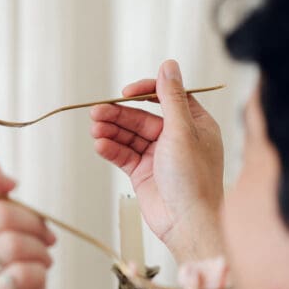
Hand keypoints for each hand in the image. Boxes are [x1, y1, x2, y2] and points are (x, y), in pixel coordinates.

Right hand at [0, 151, 55, 288]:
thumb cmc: (8, 283)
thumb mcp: (3, 235)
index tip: (13, 188)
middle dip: (33, 222)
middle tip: (46, 236)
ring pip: (11, 244)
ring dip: (40, 250)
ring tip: (44, 258)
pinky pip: (19, 274)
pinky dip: (39, 273)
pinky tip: (37, 278)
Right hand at [90, 59, 223, 260]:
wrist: (186, 222)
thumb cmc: (194, 180)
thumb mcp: (182, 131)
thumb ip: (171, 98)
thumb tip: (169, 66)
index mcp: (194, 124)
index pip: (166, 97)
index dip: (145, 91)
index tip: (126, 92)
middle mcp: (176, 138)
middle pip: (141, 117)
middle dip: (119, 114)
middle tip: (96, 112)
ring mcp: (158, 156)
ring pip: (129, 136)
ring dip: (111, 130)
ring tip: (94, 128)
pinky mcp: (143, 173)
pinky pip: (123, 154)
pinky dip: (111, 149)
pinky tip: (100, 145)